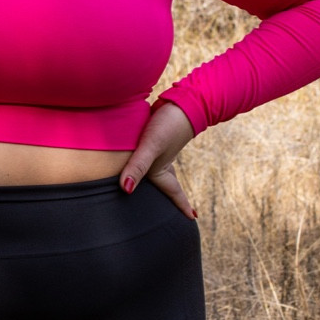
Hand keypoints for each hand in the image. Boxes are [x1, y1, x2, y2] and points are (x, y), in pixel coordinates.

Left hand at [120, 101, 196, 217]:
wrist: (180, 100)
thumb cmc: (167, 125)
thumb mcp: (151, 146)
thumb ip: (138, 166)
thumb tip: (126, 190)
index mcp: (161, 170)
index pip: (173, 193)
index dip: (182, 206)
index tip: (192, 218)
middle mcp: (160, 162)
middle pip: (165, 185)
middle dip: (171, 196)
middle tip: (177, 208)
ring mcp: (158, 150)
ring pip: (155, 169)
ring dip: (158, 178)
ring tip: (154, 186)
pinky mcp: (153, 137)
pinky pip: (148, 155)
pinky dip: (146, 160)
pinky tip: (139, 156)